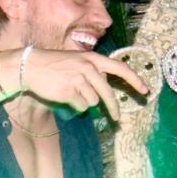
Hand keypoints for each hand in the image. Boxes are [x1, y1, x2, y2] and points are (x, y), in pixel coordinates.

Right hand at [22, 49, 148, 121]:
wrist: (31, 66)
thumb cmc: (55, 64)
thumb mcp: (77, 60)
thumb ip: (93, 71)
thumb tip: (104, 88)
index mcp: (93, 58)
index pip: (120, 68)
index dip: (135, 80)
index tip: (145, 90)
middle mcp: (89, 67)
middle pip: (108, 93)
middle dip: (114, 108)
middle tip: (117, 119)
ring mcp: (79, 79)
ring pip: (93, 101)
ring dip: (84, 101)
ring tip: (70, 92)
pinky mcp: (69, 91)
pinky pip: (80, 106)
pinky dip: (75, 105)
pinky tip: (64, 95)